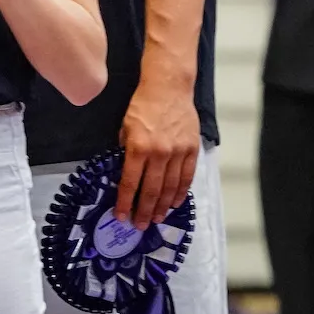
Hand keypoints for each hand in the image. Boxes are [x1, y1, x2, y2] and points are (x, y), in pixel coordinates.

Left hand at [115, 77, 199, 225]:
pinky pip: (186, 178)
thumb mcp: (124, 127)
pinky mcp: (191, 150)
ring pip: (170, 188)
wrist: (168, 88)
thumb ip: (125, 150)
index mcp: (138, 147)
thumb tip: (125, 172)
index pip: (130, 182)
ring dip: (162, 206)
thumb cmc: (142, 106)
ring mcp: (178, 153)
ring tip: (156, 218)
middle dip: (144, 210)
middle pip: (151, 190)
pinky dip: (180, 193)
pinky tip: (174, 203)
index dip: (125, 202)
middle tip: (140, 225)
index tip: (121, 216)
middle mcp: (159, 153)